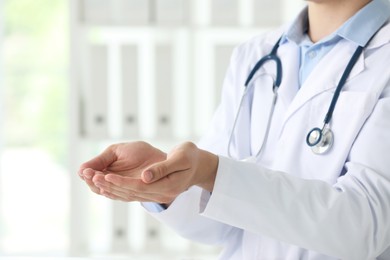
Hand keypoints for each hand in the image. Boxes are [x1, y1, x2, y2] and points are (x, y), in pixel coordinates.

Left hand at [93, 142, 218, 203]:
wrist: (200, 163)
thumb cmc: (191, 156)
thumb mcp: (180, 157)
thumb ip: (162, 168)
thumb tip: (144, 177)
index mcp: (168, 187)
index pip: (139, 187)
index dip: (121, 182)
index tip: (105, 175)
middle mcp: (162, 195)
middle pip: (131, 193)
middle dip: (110, 185)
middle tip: (91, 176)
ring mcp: (158, 195)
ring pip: (130, 195)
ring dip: (111, 188)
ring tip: (93, 179)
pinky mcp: (154, 192)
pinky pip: (133, 194)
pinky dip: (118, 190)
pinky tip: (106, 185)